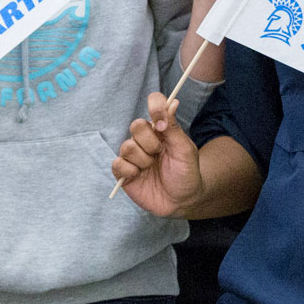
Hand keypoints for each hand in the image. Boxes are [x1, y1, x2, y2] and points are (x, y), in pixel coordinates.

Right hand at [111, 93, 200, 216]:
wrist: (182, 201)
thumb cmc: (186, 173)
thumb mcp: (185, 150)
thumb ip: (174, 127)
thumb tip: (172, 102)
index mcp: (160, 128)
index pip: (154, 104)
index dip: (155, 107)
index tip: (161, 124)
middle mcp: (144, 139)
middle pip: (136, 125)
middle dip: (150, 142)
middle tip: (160, 154)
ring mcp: (133, 155)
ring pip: (127, 146)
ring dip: (143, 160)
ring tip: (152, 168)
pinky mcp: (123, 172)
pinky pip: (117, 164)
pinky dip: (130, 171)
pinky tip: (139, 176)